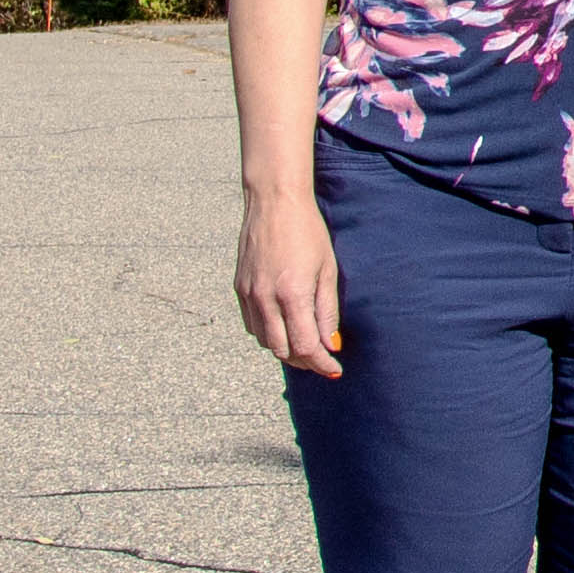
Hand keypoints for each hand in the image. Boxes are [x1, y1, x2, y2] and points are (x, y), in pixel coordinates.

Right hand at [237, 189, 344, 378]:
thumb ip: (327, 310)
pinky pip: (251, 325)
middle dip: (304, 361)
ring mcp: (249, 294)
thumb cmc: (308, 231)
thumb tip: (330, 343)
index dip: (321, 363)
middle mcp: (266, 298)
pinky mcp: (239, 288)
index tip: (334, 369)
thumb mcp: (327, 269)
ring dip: (285, 350)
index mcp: (292, 293)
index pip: (305, 345)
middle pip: (282, 350)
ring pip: (264, 341)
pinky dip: (268, 335)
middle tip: (322, 361)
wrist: (274, 203)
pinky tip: (284, 329)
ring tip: (305, 348)